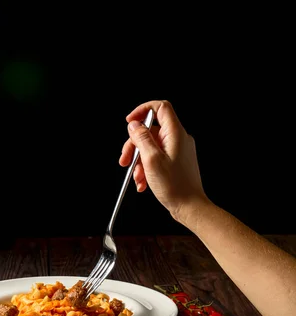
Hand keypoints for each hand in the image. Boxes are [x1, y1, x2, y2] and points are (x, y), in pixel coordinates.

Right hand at [119, 100, 207, 220]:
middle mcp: (178, 139)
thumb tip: (134, 125)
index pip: (160, 107)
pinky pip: (155, 157)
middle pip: (150, 130)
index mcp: (175, 133)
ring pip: (150, 146)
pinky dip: (146, 167)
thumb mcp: (151, 160)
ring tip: (136, 176)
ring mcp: (177, 150)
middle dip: (134, 144)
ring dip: (139, 160)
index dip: (142, 110)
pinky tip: (143, 181)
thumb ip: (141, 138)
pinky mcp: (175, 161)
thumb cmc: (175, 187)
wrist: (190, 207)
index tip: (130, 121)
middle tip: (126, 159)